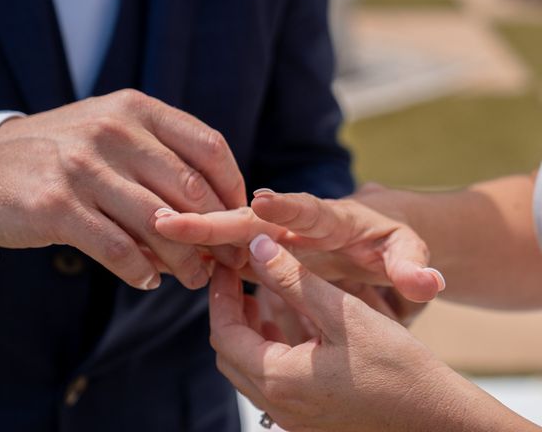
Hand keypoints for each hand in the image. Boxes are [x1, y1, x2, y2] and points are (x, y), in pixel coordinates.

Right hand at [0, 89, 245, 289]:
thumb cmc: (69, 153)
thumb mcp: (116, 134)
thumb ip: (163, 159)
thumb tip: (219, 212)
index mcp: (138, 110)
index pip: (208, 147)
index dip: (234, 189)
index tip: (240, 220)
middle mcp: (114, 131)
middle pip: (190, 188)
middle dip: (219, 232)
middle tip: (228, 258)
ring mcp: (84, 167)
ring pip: (159, 223)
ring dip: (186, 260)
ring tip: (195, 278)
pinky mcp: (57, 205)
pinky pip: (116, 248)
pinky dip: (140, 270)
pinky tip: (148, 279)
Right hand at [156, 191, 443, 301]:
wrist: (372, 235)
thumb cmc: (392, 241)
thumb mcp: (410, 251)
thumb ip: (414, 265)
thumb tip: (429, 283)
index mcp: (331, 218)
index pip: (307, 209)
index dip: (285, 206)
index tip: (259, 199)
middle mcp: (295, 222)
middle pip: (250, 219)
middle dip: (211, 218)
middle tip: (167, 217)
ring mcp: (276, 236)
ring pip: (230, 233)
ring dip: (194, 233)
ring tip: (151, 233)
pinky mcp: (265, 251)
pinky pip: (229, 251)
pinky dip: (201, 252)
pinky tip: (170, 256)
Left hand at [209, 236, 504, 431]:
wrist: (441, 423)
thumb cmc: (398, 368)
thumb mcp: (343, 314)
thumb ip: (294, 279)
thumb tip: (257, 247)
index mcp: (279, 379)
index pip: (225, 332)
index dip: (221, 295)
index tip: (226, 266)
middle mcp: (277, 407)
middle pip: (230, 354)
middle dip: (230, 313)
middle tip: (240, 280)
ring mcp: (293, 420)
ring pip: (249, 370)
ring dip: (249, 333)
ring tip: (262, 299)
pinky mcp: (310, 423)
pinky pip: (273, 384)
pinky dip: (270, 352)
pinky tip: (291, 331)